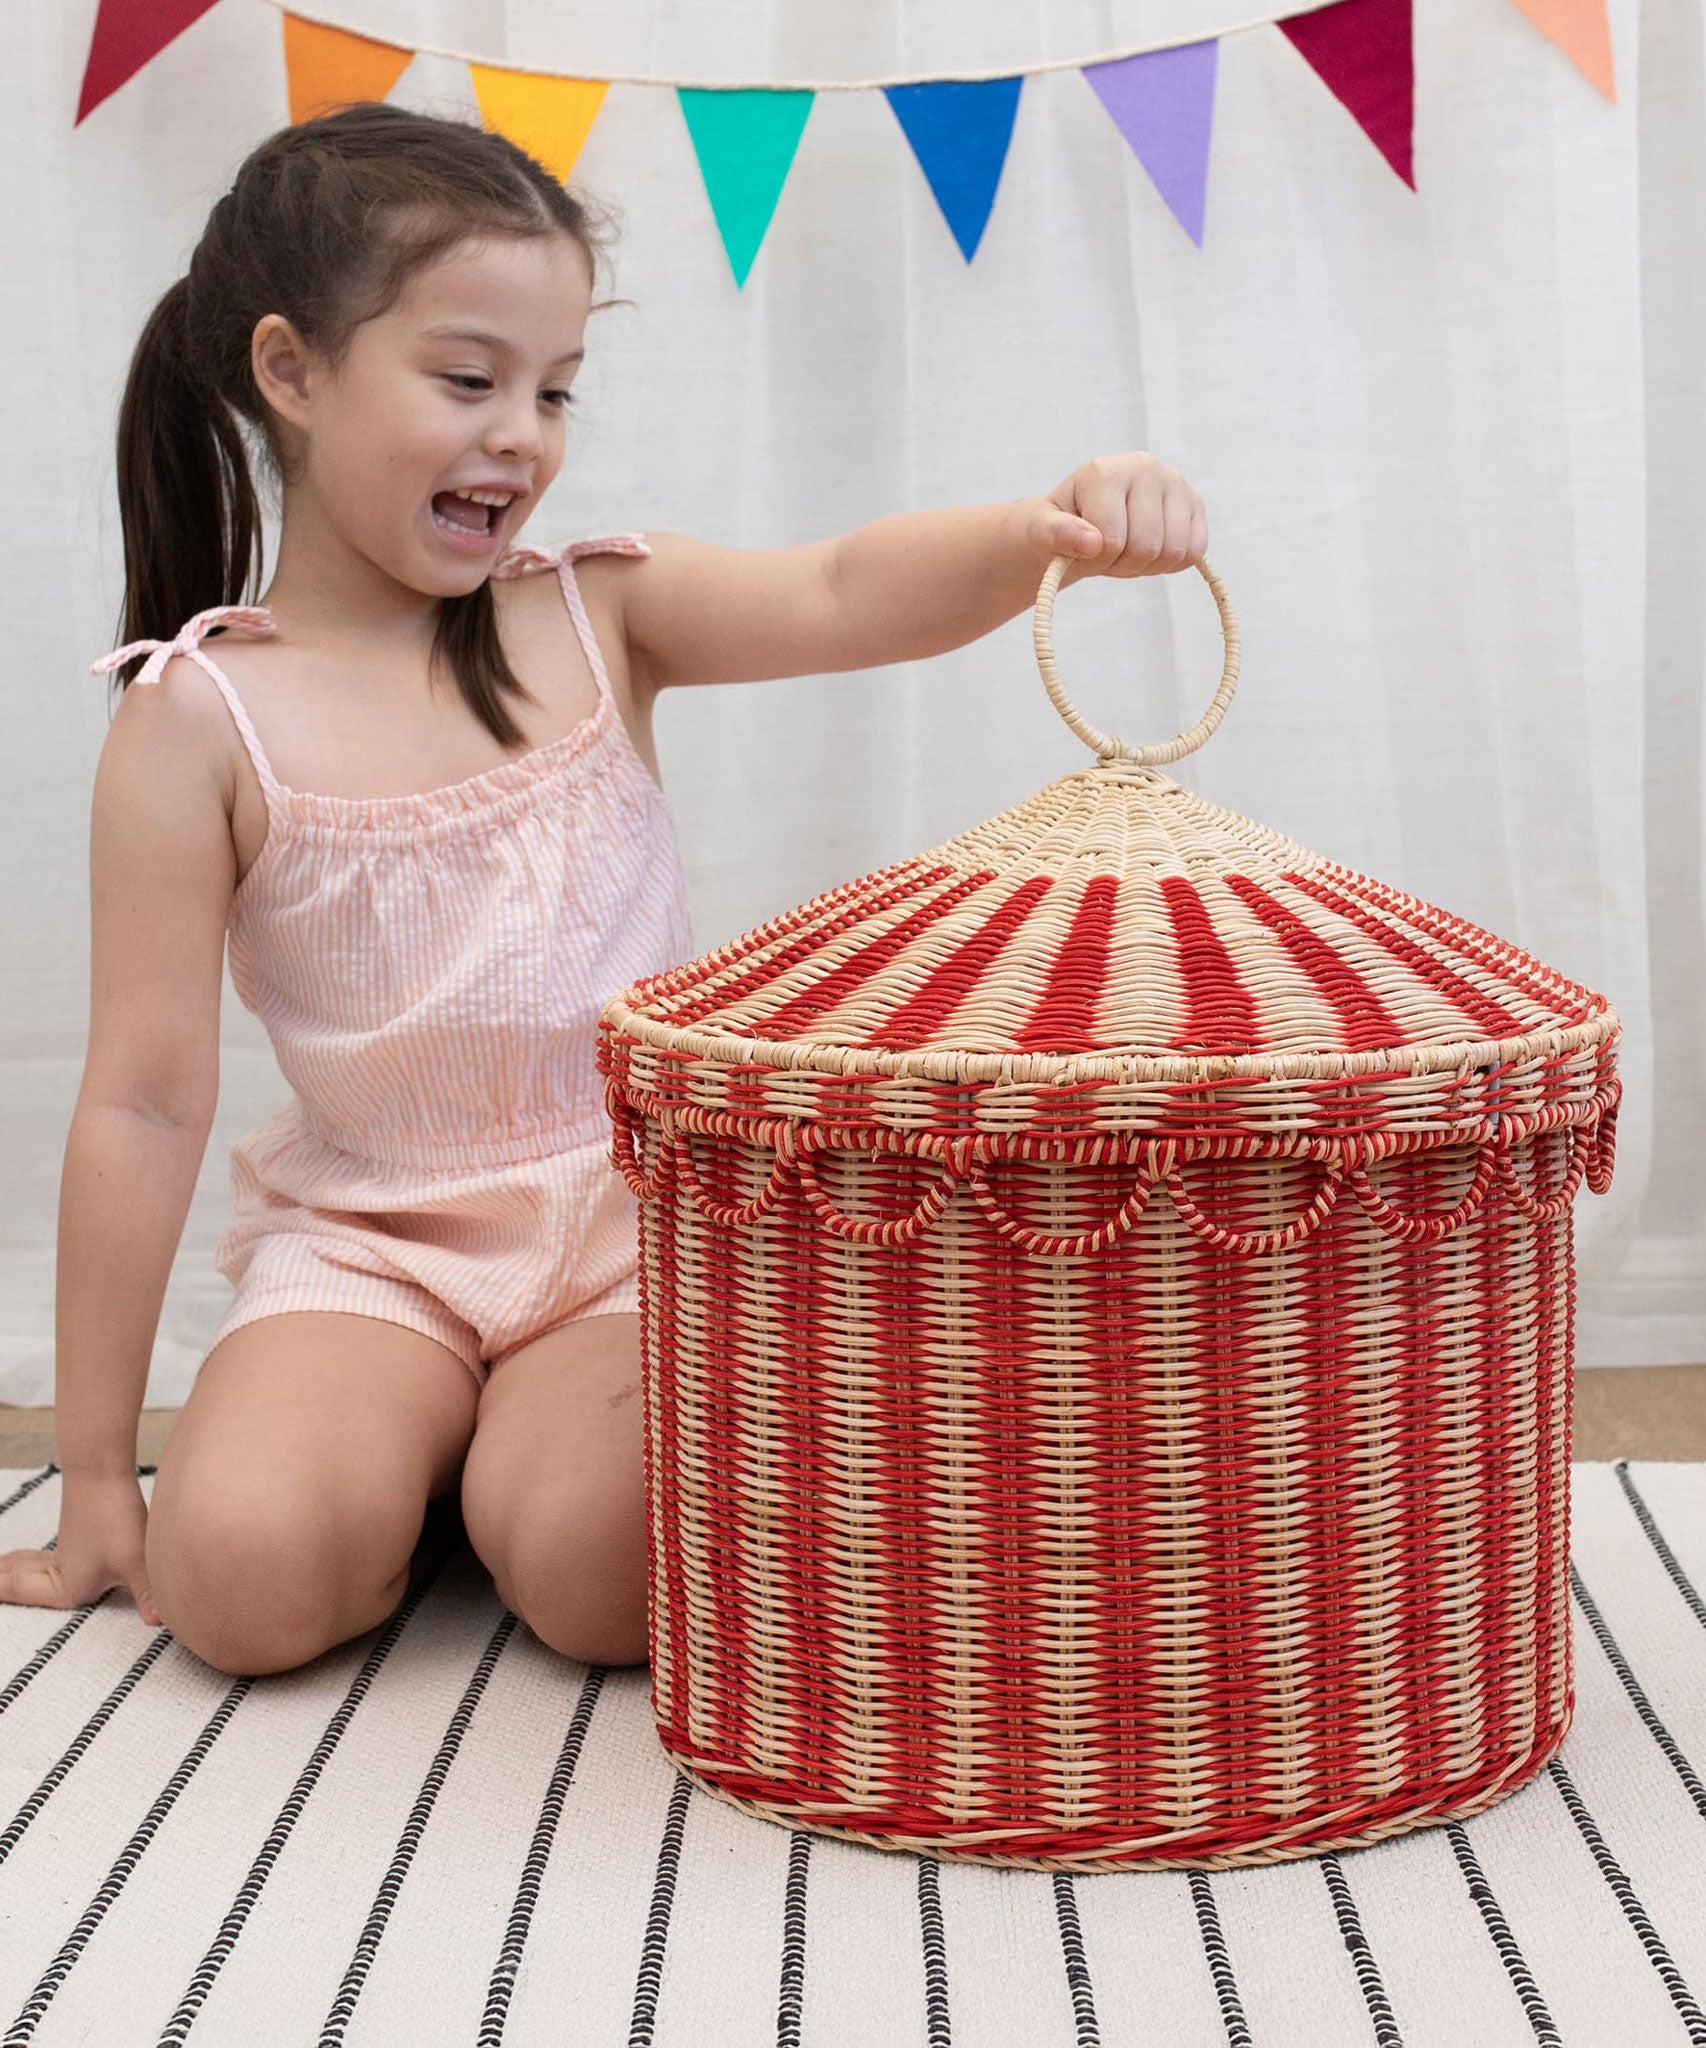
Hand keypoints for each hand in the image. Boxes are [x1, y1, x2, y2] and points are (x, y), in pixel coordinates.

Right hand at [0, 1470, 161, 1623]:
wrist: (101, 1471)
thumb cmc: (115, 1519)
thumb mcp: (137, 1562)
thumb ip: (148, 1595)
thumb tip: (162, 1621)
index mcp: (70, 1585)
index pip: (27, 1595)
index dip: (5, 1594)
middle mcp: (63, 1569)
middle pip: (23, 1580)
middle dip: (5, 1583)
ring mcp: (68, 1547)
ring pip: (33, 1565)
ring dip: (17, 1570)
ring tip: (2, 1569)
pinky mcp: (78, 1529)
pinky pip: (46, 1554)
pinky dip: (32, 1559)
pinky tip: (43, 1558)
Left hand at [1029, 452, 1207, 581]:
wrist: (1085, 517)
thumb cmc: (1062, 525)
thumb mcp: (1043, 530)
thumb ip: (1056, 534)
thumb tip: (1091, 543)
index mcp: (1106, 471)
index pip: (1112, 539)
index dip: (1096, 559)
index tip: (1083, 550)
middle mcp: (1146, 468)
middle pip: (1146, 547)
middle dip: (1122, 565)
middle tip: (1107, 554)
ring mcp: (1175, 483)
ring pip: (1174, 551)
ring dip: (1146, 566)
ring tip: (1127, 549)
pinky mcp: (1195, 503)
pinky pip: (1195, 551)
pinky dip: (1170, 564)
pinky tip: (1150, 550)